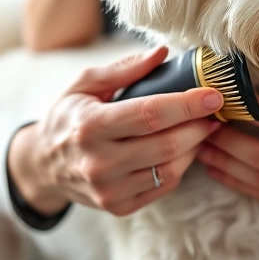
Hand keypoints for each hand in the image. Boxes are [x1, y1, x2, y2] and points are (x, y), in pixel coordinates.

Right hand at [8, 47, 224, 216]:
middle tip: (213, 112)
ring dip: (194, 146)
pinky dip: (180, 166)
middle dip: (198, 126)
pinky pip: (164, 186)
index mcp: (89, 126)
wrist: (43, 164)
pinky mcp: (118, 206)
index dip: (187, 105)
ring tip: (200, 128)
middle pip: (166, 145)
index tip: (214, 95)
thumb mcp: (86, 84)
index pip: (150, 115)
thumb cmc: (69, 116)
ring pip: (170, 169)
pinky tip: (182, 149)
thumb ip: (125, 68)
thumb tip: (163, 52)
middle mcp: (98, 163)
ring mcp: (108, 190)